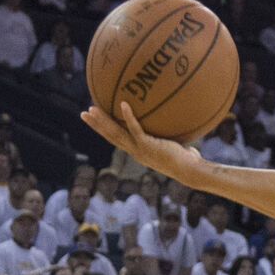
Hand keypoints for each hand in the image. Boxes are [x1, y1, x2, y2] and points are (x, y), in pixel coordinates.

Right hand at [80, 101, 199, 178]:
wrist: (190, 171)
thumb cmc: (188, 161)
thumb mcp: (176, 147)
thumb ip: (172, 139)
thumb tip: (179, 126)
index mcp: (138, 152)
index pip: (117, 140)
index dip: (105, 131)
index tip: (96, 121)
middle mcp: (135, 152)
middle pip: (110, 136)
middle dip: (96, 125)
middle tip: (84, 113)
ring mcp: (140, 150)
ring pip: (116, 133)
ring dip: (103, 120)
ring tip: (92, 108)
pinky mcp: (147, 145)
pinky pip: (135, 128)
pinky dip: (128, 116)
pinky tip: (123, 103)